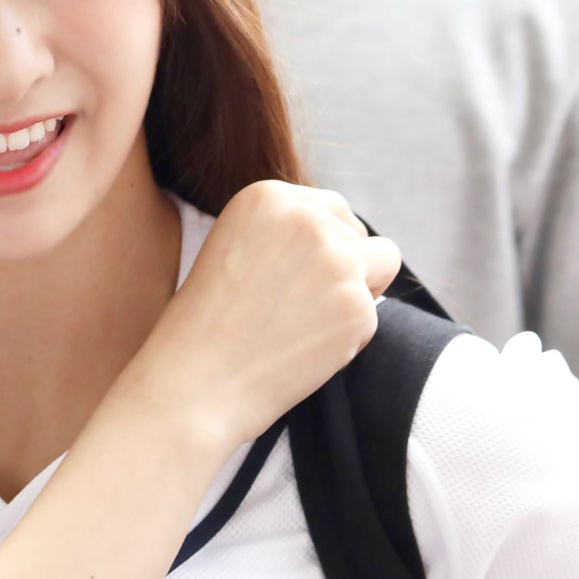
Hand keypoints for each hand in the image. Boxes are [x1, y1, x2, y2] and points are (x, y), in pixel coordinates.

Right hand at [118, 182, 400, 453]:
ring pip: (383, 263)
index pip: (330, 208)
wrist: (194, 383)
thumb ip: (286, 233)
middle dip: (345, 265)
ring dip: (358, 292)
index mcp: (267, 196)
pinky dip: (348, 337)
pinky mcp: (357, 305)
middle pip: (359, 232)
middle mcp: (306, 217)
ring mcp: (336, 260)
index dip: (321, 246)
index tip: (292, 279)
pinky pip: (373, 314)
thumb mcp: (234, 249)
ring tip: (307, 323)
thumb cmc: (206, 326)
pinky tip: (303, 350)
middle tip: (297, 307)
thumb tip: (348, 236)